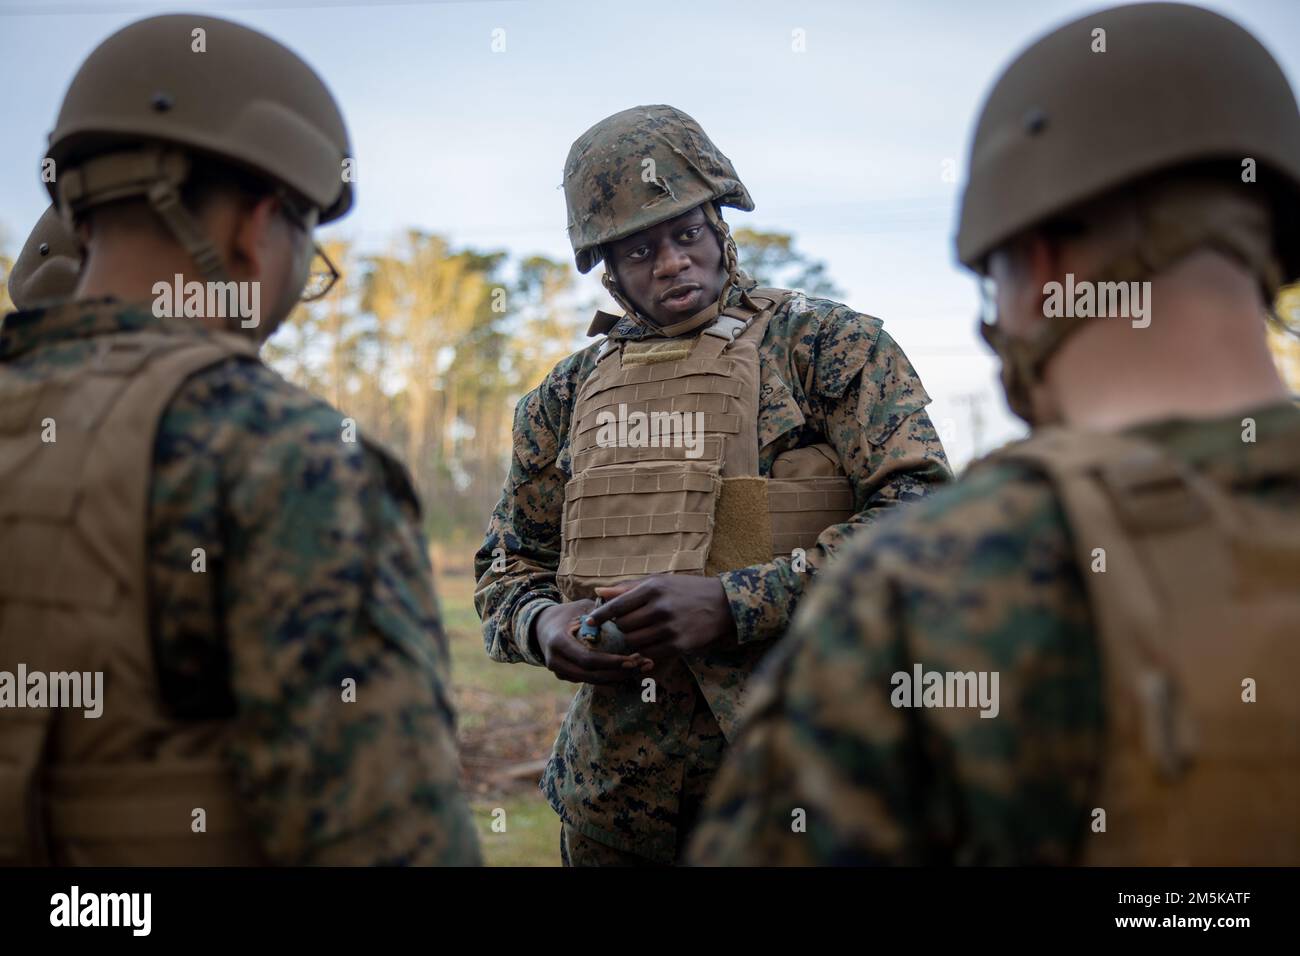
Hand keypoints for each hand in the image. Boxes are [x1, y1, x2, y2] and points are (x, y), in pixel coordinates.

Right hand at [533, 600, 641, 684]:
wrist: (541, 626)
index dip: (611, 662)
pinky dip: (608, 677)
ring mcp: (559, 672)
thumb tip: (628, 612)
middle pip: (592, 675)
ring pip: (592, 681)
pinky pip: (589, 680)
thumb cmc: (567, 612)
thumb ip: (600, 612)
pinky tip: (627, 670)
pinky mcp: (565, 677)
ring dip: (617, 677)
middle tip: (643, 665)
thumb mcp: (581, 607)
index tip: (633, 659)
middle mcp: (556, 661)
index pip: (588, 659)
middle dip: (619, 673)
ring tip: (641, 668)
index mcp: (558, 642)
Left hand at [588, 575, 736, 663]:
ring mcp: (669, 628)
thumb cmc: (686, 590)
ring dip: (632, 639)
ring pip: (633, 641)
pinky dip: (645, 650)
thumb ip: (628, 588)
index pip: (617, 605)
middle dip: (621, 626)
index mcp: (653, 588)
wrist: (723, 605)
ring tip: (641, 632)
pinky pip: (649, 653)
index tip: (589, 622)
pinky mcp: (678, 645)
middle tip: (628, 623)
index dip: (600, 616)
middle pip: (623, 625)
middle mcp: (660, 608)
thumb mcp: (659, 582)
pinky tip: (651, 642)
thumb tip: (598, 592)